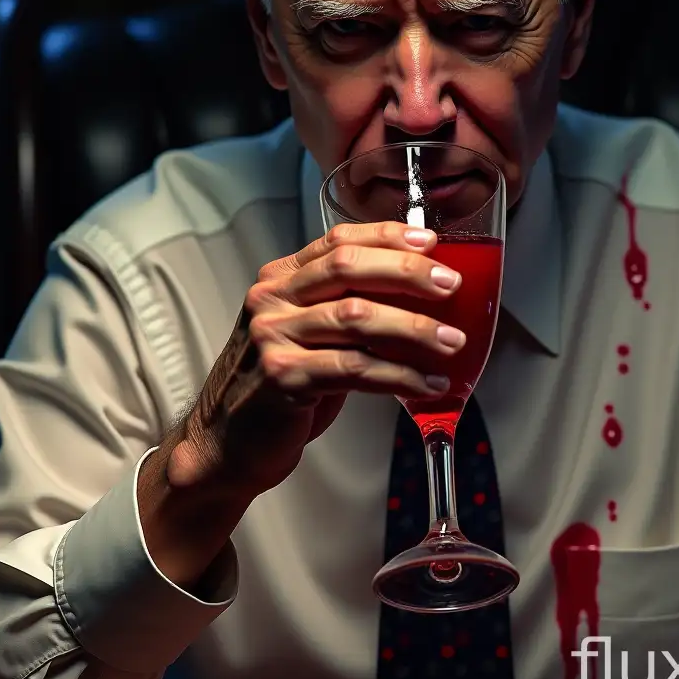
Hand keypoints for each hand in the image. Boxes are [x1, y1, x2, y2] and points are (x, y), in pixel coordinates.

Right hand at [169, 221, 463, 495]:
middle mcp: (272, 300)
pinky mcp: (284, 378)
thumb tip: (418, 292)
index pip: (337, 241)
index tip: (430, 241)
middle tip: (450, 285)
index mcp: (280, 279)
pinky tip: (427, 383)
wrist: (227, 441)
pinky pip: (355, 369)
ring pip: (356, 317)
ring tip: (451, 341)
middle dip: (407, 272)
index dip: (387, 237)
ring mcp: (273, 337)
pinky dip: (399, 375)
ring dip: (413, 329)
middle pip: (348, 269)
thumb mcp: (306, 332)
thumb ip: (344, 305)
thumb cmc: (278, 384)